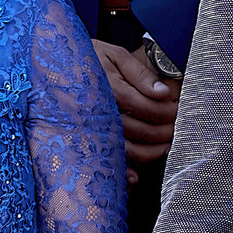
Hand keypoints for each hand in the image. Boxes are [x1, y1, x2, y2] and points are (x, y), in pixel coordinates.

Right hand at [91, 39, 177, 166]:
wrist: (55, 63)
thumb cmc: (90, 58)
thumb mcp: (115, 55)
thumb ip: (140, 73)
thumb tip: (162, 92)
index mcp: (105, 87)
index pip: (142, 105)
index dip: (163, 110)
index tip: (177, 109)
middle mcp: (95, 110)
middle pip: (136, 129)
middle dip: (162, 132)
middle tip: (176, 129)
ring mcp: (88, 126)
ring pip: (124, 148)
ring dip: (150, 152)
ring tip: (165, 146)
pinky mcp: (84, 138)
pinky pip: (106, 158)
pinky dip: (122, 171)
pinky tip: (135, 177)